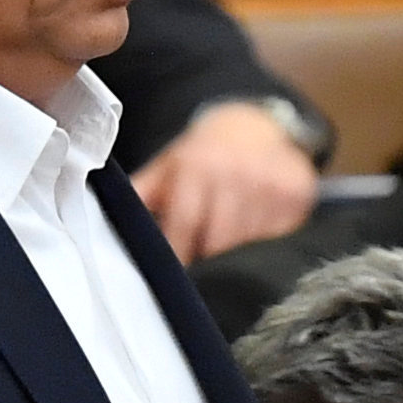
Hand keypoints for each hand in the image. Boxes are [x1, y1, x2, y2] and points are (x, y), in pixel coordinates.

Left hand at [134, 102, 318, 260]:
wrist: (253, 126)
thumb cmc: (201, 156)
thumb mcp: (166, 167)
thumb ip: (139, 194)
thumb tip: (104, 220)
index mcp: (196, 166)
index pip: (184, 225)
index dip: (178, 255)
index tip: (174, 277)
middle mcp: (235, 172)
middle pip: (219, 242)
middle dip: (207, 259)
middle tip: (202, 263)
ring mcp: (270, 183)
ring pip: (250, 244)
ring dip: (236, 255)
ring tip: (227, 249)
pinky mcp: (298, 193)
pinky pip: (279, 238)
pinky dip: (265, 245)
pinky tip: (255, 235)